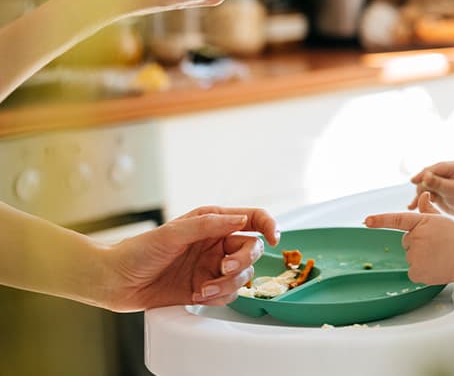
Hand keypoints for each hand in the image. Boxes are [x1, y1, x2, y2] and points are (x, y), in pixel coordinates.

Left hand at [103, 206, 278, 310]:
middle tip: (224, 268)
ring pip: (242, 275)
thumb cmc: (138, 250)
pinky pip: (228, 293)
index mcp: (212, 221)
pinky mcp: (205, 287)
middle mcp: (216, 243)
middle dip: (242, 261)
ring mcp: (211, 266)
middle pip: (251, 249)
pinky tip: (199, 295)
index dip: (268, 225)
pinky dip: (218, 296)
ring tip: (204, 287)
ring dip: (227, 283)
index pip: (251, 218)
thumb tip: (241, 220)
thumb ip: (210, 225)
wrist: (115, 280)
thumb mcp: (174, 232)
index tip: (275, 237)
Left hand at [365, 192, 453, 285]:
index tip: (366, 221)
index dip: (380, 220)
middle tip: (436, 245)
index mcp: (422, 222)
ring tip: (438, 256)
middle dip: (417, 243)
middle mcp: (417, 238)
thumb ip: (428, 209)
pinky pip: (412, 271)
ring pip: (410, 256)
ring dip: (420, 257)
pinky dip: (421, 271)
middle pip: (406, 241)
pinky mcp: (417, 271)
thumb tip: (423, 194)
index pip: (397, 219)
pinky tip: (434, 267)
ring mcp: (416, 255)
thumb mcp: (442, 219)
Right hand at [408, 161, 453, 222]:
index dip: (423, 175)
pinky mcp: (438, 191)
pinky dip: (420, 199)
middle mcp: (444, 172)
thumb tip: (424, 176)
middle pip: (426, 177)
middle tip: (419, 198)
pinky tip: (412, 206)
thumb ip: (439, 184)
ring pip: (424, 186)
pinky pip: (426, 193)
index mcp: (452, 167)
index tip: (414, 181)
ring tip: (414, 205)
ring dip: (419, 195)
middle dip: (421, 187)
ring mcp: (440, 181)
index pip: (433, 169)